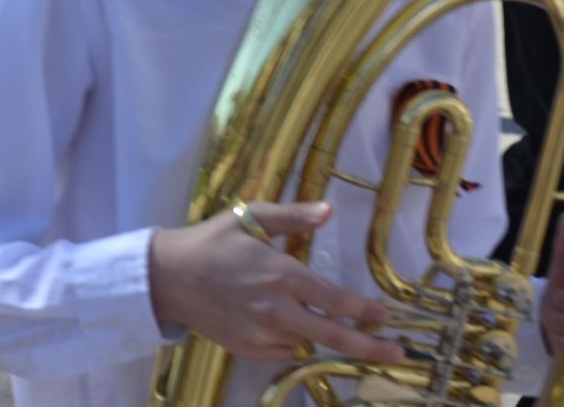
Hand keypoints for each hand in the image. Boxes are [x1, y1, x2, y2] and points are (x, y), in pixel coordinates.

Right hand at [148, 201, 403, 366]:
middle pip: (333, 335)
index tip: (385, 315)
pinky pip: (283, 352)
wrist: (167, 277)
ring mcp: (261, 333)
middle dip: (369, 347)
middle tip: (396, 353)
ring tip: (315, 320)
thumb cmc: (210, 242)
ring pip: (306, 341)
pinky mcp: (248, 349)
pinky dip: (289, 341)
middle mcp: (276, 309)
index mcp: (281, 274)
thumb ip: (292, 216)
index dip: (366, 310)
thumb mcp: (249, 218)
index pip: (336, 300)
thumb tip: (328, 211)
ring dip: (316, 332)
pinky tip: (279, 322)